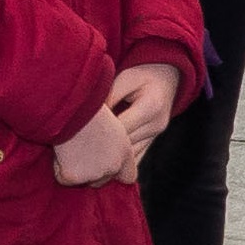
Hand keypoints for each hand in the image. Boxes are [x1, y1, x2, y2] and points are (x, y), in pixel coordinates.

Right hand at [51, 105, 136, 186]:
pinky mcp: (73, 176)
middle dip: (92, 172)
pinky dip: (58, 167)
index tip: (104, 165)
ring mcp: (93, 173)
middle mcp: (112, 166)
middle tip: (80, 149)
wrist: (70, 106)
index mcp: (125, 153)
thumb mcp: (110, 121)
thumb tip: (108, 153)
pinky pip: (63, 178)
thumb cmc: (87, 106)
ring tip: (71, 146)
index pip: (128, 177)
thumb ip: (114, 143)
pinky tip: (60, 151)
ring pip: (84, 181)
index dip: (116, 173)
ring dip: (76, 170)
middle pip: (102, 181)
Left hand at [53, 66, 176, 184]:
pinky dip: (120, 165)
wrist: (166, 80)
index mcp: (150, 107)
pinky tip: (103, 169)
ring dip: (110, 162)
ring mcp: (155, 136)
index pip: (122, 127)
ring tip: (88, 165)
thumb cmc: (141, 75)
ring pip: (130, 158)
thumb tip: (90, 113)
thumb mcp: (125, 78)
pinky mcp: (152, 143)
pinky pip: (135, 160)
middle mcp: (156, 125)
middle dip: (102, 151)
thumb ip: (109, 95)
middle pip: (125, 146)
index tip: (79, 137)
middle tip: (78, 155)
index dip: (101, 134)